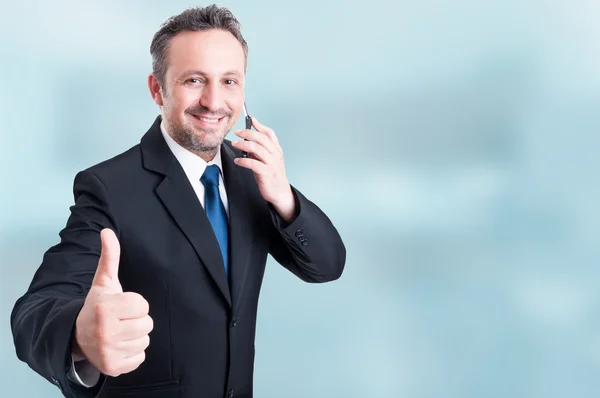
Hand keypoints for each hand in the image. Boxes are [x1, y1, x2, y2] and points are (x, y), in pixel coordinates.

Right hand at [73, 229, 152, 376]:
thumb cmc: (97, 305)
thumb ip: (109, 258)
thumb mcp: (103, 282)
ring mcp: (108, 352)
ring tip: (119, 332)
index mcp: (104, 308)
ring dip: (135, 336)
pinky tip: (118, 346)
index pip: (143, 305)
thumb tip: (107, 231)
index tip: (121, 306)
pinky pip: (140, 358)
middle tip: (120, 320)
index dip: (135, 304)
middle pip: (147, 324)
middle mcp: (105, 331)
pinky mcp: (113, 368)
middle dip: (137, 320)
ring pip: (145, 340)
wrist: (77, 336)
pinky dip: (132, 353)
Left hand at [232, 118, 296, 222]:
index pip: (270, 134)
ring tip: (234, 144)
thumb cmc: (272, 176)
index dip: (260, 126)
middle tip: (237, 133)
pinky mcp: (266, 173)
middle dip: (248, 133)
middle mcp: (275, 155)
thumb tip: (247, 141)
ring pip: (257, 149)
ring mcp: (271, 164)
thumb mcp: (267, 160)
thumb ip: (259, 150)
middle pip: (261, 138)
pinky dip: (243, 161)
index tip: (251, 120)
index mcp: (276, 150)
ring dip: (243, 145)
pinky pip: (253, 164)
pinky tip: (237, 161)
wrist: (280, 192)